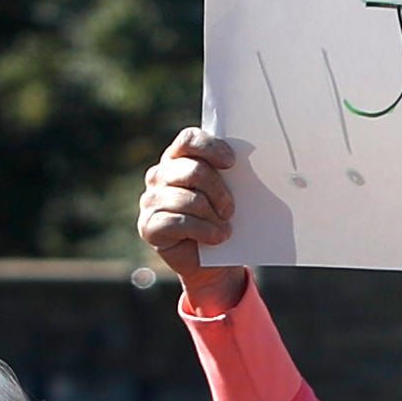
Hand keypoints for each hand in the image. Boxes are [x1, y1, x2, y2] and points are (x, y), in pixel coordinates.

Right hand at [137, 128, 241, 295]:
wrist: (210, 261)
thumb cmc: (220, 219)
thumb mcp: (227, 193)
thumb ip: (229, 175)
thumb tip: (253, 165)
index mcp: (178, 158)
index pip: (189, 139)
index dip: (211, 148)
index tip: (231, 163)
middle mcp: (159, 175)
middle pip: (194, 170)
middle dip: (219, 191)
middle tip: (231, 209)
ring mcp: (150, 200)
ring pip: (189, 199)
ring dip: (213, 216)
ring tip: (225, 227)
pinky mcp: (148, 226)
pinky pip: (180, 222)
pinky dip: (205, 231)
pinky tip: (217, 237)